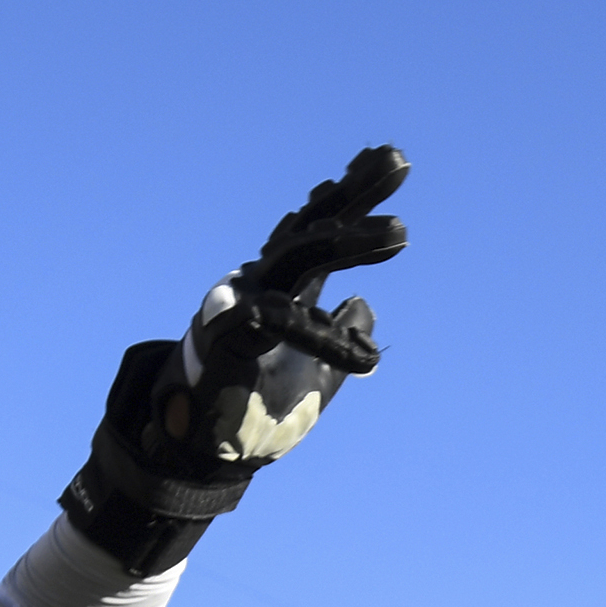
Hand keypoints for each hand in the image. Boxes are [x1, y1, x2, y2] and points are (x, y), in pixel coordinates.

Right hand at [63, 146, 409, 570]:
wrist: (205, 448)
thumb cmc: (255, 404)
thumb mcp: (316, 373)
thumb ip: (339, 334)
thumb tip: (362, 306)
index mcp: (285, 286)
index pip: (324, 229)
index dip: (353, 194)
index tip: (389, 158)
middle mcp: (263, 283)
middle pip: (313, 226)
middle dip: (354, 193)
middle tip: (397, 162)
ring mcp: (242, 303)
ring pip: (299, 257)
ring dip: (350, 242)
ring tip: (400, 233)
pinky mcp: (227, 336)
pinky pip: (281, 324)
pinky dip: (326, 341)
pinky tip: (368, 360)